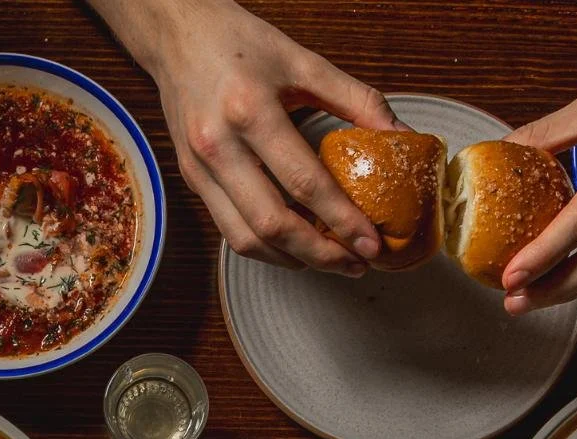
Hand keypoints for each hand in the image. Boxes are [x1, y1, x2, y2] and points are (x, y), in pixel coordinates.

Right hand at [99, 0, 397, 273]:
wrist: (177, 37)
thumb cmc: (239, 44)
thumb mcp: (303, 61)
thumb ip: (355, 99)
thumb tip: (399, 134)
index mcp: (250, 112)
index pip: (304, 182)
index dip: (341, 220)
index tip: (371, 243)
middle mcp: (219, 146)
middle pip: (272, 223)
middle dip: (319, 254)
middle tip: (355, 263)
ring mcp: (199, 168)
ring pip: (245, 238)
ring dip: (290, 259)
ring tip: (328, 260)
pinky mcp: (191, 179)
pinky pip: (228, 229)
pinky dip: (265, 245)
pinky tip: (293, 244)